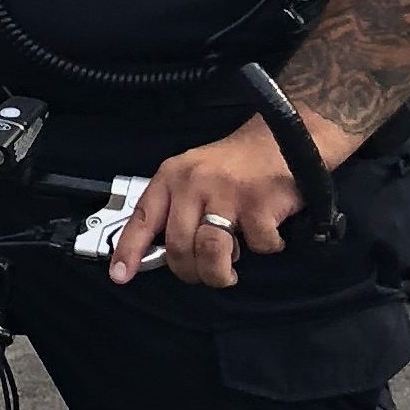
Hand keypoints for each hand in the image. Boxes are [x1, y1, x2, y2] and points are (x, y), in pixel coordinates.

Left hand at [107, 111, 327, 287]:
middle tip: (203, 274)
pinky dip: (265, 247)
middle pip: (179, 246)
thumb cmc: (239, 164)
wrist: (290, 134)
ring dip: (219, 273)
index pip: (143, 218)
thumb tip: (164, 254)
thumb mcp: (196, 175)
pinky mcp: (260, 202)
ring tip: (228, 272)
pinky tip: (268, 233)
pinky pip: (257, 245)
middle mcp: (195, 182)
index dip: (129, 250)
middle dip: (190, 272)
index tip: (120, 276)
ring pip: (211, 252)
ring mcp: (227, 192)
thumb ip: (178, 208)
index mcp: (173, 176)